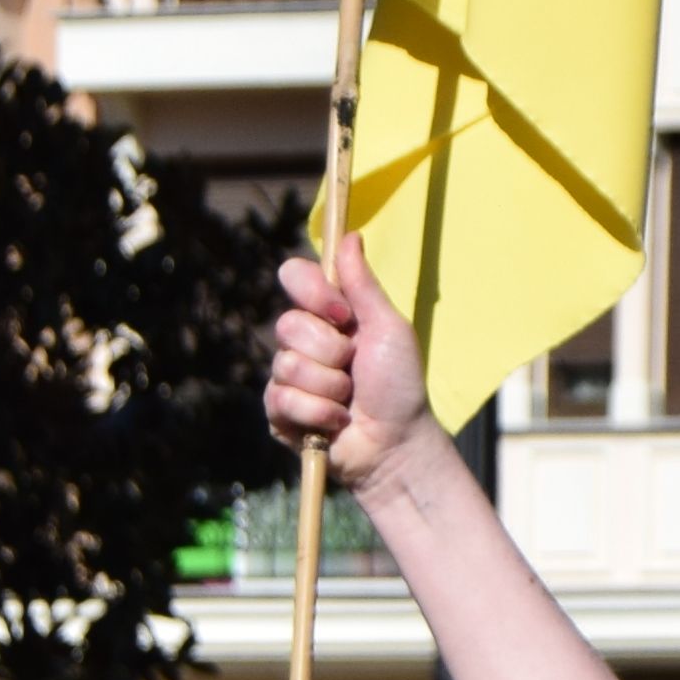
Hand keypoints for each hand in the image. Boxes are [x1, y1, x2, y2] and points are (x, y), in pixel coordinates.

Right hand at [265, 230, 439, 487]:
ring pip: (287, 365)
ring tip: (349, 399)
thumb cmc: (400, 387)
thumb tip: (350, 236)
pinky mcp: (279, 411)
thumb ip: (364, 286)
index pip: (294, 277)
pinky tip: (336, 422)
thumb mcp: (389, 329)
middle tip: (355, 368)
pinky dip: (318, 413)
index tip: (343, 313)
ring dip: (329, 387)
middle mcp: (303, 341)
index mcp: (327, 315)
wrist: (396, 443)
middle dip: (331, 351)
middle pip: (287, 324)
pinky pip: (282, 399)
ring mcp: (288, 376)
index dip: (313, 292)